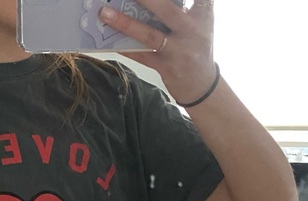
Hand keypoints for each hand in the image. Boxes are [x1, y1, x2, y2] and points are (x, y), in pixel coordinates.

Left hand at [99, 0, 216, 104]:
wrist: (202, 84)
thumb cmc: (197, 46)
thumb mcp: (201, 22)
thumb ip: (185, 6)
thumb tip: (147, 3)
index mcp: (202, 14)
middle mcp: (191, 31)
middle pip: (166, 10)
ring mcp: (177, 51)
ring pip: (149, 35)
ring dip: (125, 23)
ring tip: (105, 13)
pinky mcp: (165, 67)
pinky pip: (140, 56)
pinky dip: (124, 48)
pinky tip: (108, 41)